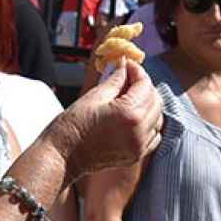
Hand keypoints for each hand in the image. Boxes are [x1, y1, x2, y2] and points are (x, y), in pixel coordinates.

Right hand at [48, 61, 162, 181]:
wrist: (63, 156)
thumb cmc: (73, 125)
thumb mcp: (95, 96)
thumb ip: (116, 80)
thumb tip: (124, 66)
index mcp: (129, 113)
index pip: (144, 85)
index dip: (137, 71)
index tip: (128, 64)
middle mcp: (139, 131)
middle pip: (155, 100)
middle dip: (144, 86)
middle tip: (128, 78)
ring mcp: (139, 145)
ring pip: (158, 118)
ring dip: (148, 104)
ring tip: (130, 97)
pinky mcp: (136, 155)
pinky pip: (154, 135)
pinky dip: (149, 123)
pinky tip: (134, 117)